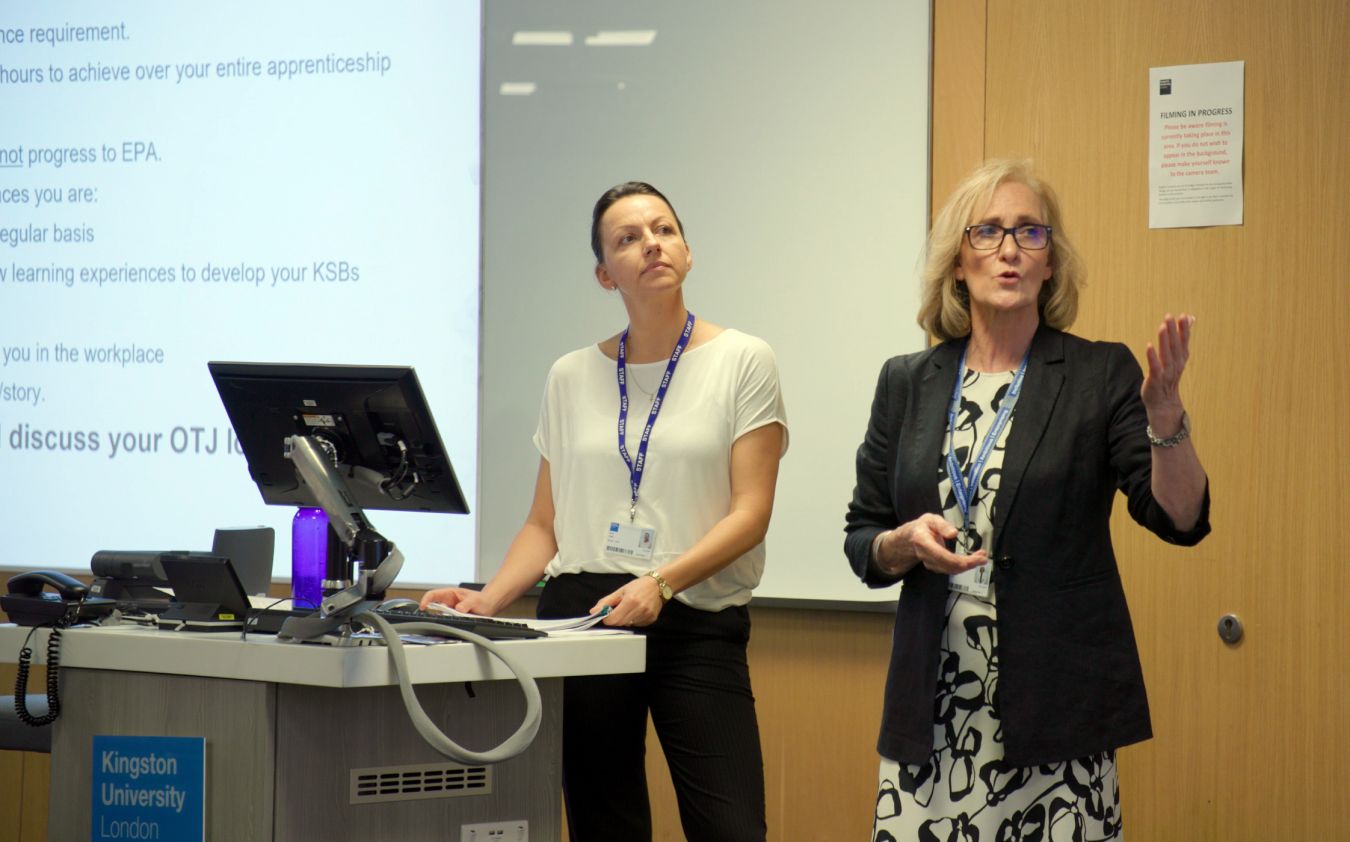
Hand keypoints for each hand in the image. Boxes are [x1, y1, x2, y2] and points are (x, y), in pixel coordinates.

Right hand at [419, 586, 498, 615]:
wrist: (489, 605)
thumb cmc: (482, 599)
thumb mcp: (475, 600)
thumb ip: (467, 604)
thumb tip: (458, 609)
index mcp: (451, 593)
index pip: (434, 594)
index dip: (426, 600)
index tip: (423, 607)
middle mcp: (449, 601)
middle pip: (434, 605)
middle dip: (433, 612)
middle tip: (436, 618)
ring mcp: (451, 609)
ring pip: (441, 615)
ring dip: (443, 619)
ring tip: (454, 620)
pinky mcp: (454, 617)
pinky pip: (448, 620)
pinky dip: (449, 623)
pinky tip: (456, 624)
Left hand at [590, 576, 665, 627]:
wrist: (658, 585)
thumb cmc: (639, 586)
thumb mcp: (621, 591)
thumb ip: (606, 602)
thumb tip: (594, 611)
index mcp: (630, 601)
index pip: (613, 619)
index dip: (607, 618)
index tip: (607, 614)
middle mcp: (639, 609)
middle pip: (620, 623)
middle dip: (616, 618)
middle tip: (619, 610)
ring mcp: (646, 615)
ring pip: (628, 625)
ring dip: (626, 619)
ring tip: (631, 608)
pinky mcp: (651, 619)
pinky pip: (637, 624)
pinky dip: (634, 620)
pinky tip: (638, 611)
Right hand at [879, 513, 987, 576]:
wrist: (910, 539)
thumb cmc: (922, 527)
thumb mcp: (930, 519)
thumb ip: (942, 525)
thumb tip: (953, 533)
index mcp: (923, 542)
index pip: (942, 556)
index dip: (960, 560)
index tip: (976, 558)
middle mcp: (926, 556)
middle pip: (949, 566)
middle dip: (969, 564)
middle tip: (983, 558)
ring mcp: (930, 563)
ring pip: (951, 570)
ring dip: (968, 565)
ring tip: (981, 557)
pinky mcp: (936, 567)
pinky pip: (951, 569)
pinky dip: (963, 566)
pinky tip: (972, 560)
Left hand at [1141, 313, 1195, 432]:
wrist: (1164, 403)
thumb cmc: (1168, 377)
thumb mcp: (1176, 359)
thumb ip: (1181, 340)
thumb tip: (1189, 319)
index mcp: (1181, 359)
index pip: (1183, 342)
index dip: (1184, 329)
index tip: (1183, 316)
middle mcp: (1176, 364)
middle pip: (1175, 346)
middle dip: (1173, 331)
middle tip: (1170, 316)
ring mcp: (1166, 372)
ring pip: (1166, 354)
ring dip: (1164, 341)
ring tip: (1162, 327)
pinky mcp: (1156, 379)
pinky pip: (1155, 367)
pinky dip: (1153, 357)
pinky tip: (1149, 346)